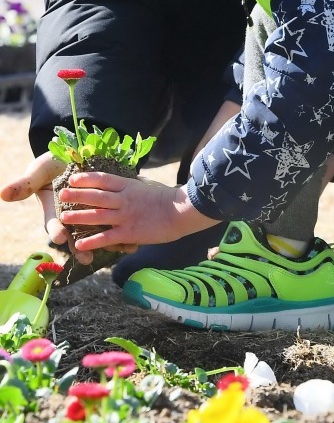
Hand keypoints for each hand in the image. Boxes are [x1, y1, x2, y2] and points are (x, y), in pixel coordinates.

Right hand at [0, 152, 138, 264]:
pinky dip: (120, 236)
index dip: (56, 230)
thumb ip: (25, 184)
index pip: (53, 225)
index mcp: (54, 212)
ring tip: (111, 252)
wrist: (76, 157)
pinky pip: (113, 226)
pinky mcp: (106, 211)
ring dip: (102, 245)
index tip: (60, 236)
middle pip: (75, 237)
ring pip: (95, 235)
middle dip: (79, 247)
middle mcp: (71, 219)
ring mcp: (89, 217)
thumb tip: (3, 193)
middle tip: (85, 257)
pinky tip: (129, 244)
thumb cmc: (54, 166)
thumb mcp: (38, 171)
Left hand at [56, 170, 218, 251]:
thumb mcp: (148, 186)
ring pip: (97, 216)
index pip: (103, 179)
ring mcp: (126, 216)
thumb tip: (124, 182)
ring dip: (79, 216)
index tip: (73, 178)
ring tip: (64, 217)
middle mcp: (124, 200)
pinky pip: (107, 237)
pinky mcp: (130, 233)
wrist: (182, 211)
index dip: (87, 178)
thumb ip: (133, 185)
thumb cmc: (168, 198)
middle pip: (96, 196)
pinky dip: (92, 241)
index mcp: (129, 186)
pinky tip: (80, 244)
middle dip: (77, 195)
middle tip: (62, 195)